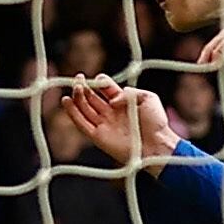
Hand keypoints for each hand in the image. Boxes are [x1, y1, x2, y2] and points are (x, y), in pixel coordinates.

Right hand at [60, 75, 176, 164]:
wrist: (157, 145)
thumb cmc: (156, 123)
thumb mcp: (148, 98)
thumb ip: (129, 93)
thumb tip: (112, 100)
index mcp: (122, 102)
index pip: (104, 89)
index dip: (100, 82)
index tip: (100, 80)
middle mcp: (110, 113)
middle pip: (91, 97)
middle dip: (84, 87)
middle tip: (79, 78)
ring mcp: (104, 125)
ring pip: (84, 109)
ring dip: (77, 97)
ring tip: (75, 86)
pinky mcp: (98, 137)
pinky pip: (82, 124)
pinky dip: (73, 113)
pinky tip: (66, 101)